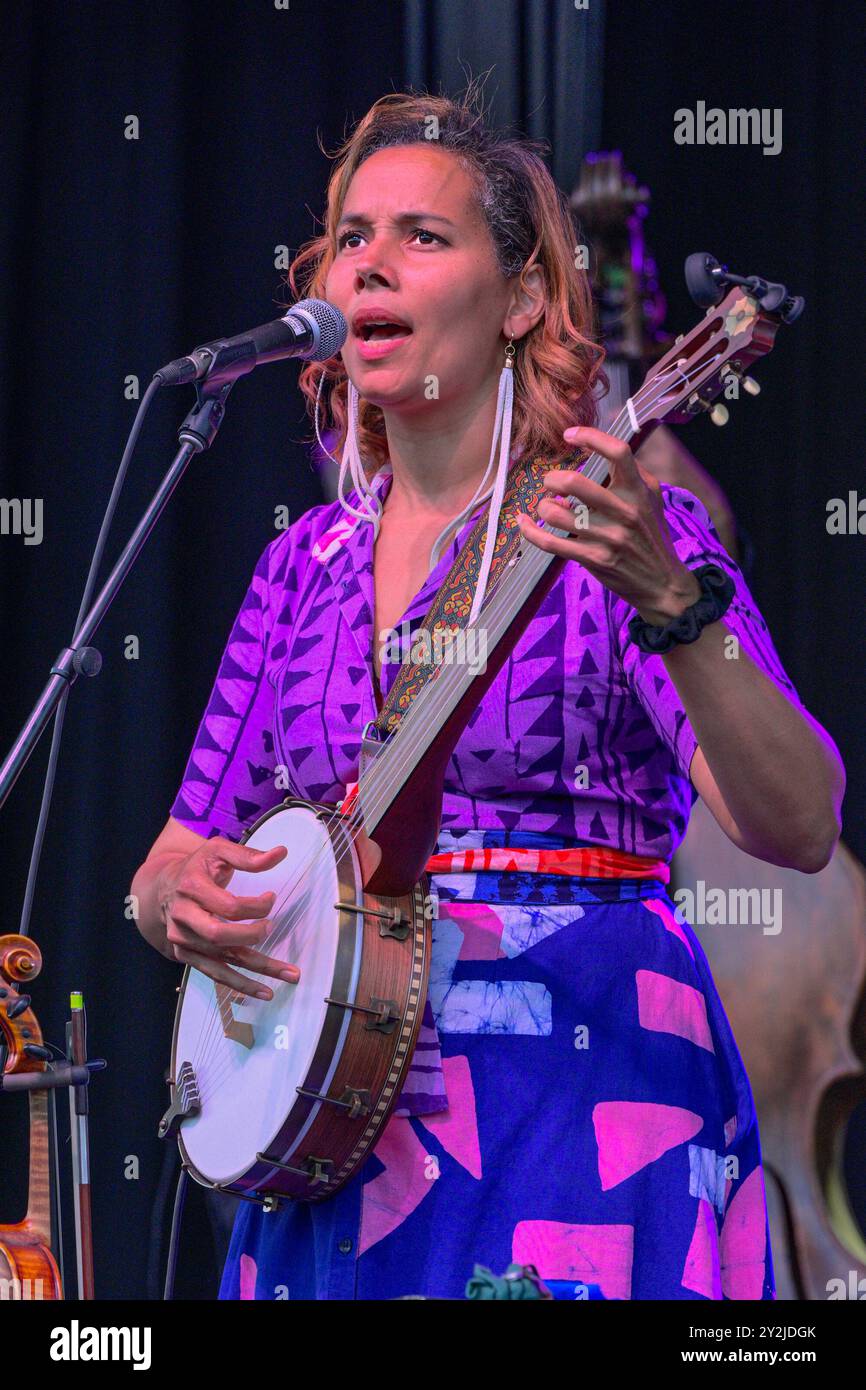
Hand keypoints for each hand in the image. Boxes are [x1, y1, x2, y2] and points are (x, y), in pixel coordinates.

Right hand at [156, 836, 297, 1000]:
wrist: (161, 888)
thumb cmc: (196, 868)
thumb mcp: (217, 851)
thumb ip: (248, 855)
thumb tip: (280, 853)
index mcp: (191, 888)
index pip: (228, 905)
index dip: (255, 905)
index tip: (271, 898)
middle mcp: (184, 916)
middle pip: (219, 935)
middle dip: (251, 936)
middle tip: (273, 928)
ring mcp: (183, 939)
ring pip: (222, 960)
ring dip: (258, 971)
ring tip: (289, 975)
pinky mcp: (186, 955)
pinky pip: (215, 973)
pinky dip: (240, 984)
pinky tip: (264, 991)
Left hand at [516, 425, 701, 624]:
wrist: (663, 583)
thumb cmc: (652, 536)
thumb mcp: (652, 499)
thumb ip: (630, 474)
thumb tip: (596, 452)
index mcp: (640, 491)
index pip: (618, 452)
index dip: (591, 436)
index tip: (570, 435)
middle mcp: (625, 512)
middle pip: (574, 482)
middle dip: (552, 479)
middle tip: (550, 484)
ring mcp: (608, 537)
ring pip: (557, 513)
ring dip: (543, 507)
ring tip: (547, 507)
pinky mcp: (594, 559)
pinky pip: (551, 542)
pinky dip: (531, 531)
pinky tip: (524, 522)